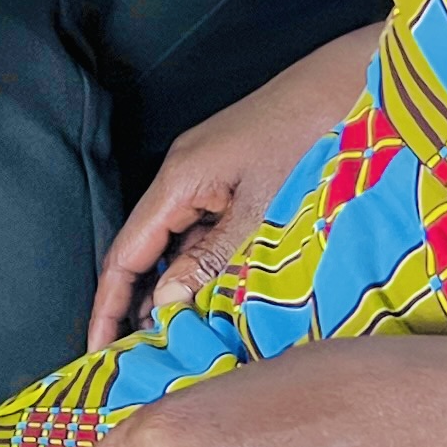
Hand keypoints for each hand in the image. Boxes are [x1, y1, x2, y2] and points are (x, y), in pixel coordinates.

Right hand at [89, 34, 372, 348]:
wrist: (346, 84)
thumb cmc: (305, 136)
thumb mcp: (261, 210)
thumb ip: (213, 260)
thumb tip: (165, 305)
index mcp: (178, 181)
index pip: (125, 255)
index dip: (109, 306)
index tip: (99, 352)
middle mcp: (183, 179)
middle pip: (144, 253)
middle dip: (136, 306)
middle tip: (139, 362)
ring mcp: (208, 179)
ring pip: (178, 247)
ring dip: (175, 292)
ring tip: (176, 344)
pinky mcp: (234, 180)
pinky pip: (206, 234)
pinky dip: (204, 269)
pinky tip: (216, 301)